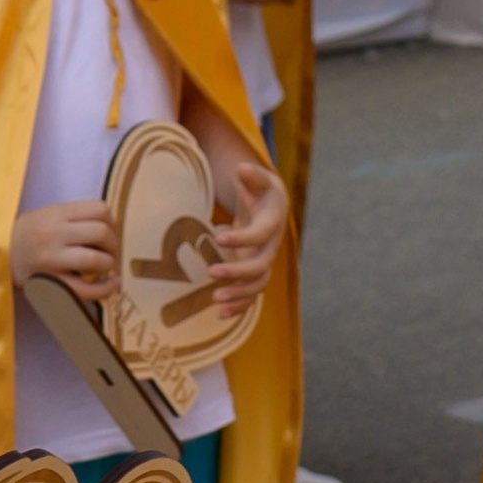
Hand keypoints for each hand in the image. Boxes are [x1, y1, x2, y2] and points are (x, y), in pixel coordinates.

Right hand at [13, 199, 117, 298]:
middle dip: (113, 245)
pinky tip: (112, 284)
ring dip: (108, 264)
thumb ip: (76, 218)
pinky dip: (106, 288)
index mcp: (56, 214)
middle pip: (102, 233)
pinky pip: (86, 289)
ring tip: (104, 267)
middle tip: (108, 252)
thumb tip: (112, 230)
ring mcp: (52, 259)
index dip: (111, 223)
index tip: (107, 233)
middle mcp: (54, 233)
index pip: (100, 210)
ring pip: (97, 259)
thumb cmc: (28, 235)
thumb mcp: (48, 215)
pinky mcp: (50, 283)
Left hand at [205, 152, 288, 309]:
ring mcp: (264, 261)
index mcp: (271, 222)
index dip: (242, 238)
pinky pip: (252, 295)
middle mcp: (271, 246)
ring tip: (215, 299)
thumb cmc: (260, 189)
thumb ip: (251, 174)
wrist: (271, 204)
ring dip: (239, 295)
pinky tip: (220, 314)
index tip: (218, 238)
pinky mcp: (255, 272)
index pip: (260, 234)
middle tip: (211, 272)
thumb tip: (242, 169)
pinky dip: (239, 307)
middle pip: (260, 266)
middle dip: (237, 273)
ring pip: (258, 285)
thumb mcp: (257, 177)